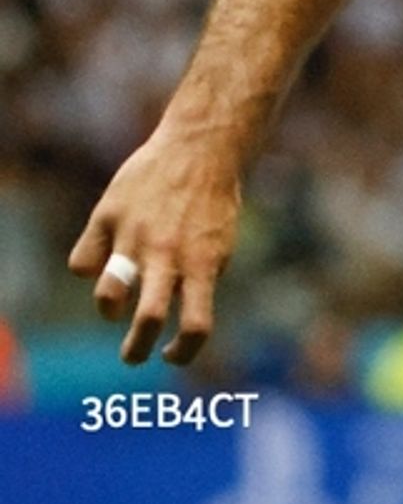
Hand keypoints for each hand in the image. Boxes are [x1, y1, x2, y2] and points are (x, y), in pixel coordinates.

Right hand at [67, 132, 241, 364]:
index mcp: (203, 264)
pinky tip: (100, 259)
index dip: (184, 351)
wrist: (200, 147)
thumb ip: (198, 279)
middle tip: (132, 355)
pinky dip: (87, 268)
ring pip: (108, 296)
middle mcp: (167, 254)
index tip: (173, 355)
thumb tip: (176, 318)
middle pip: (148, 320)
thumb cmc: (211, 200)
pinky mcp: (108, 217)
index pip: (197, 325)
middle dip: (135, 349)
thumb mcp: (219, 242)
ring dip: (109, 310)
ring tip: (115, 307)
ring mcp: (134, 236)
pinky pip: (82, 262)